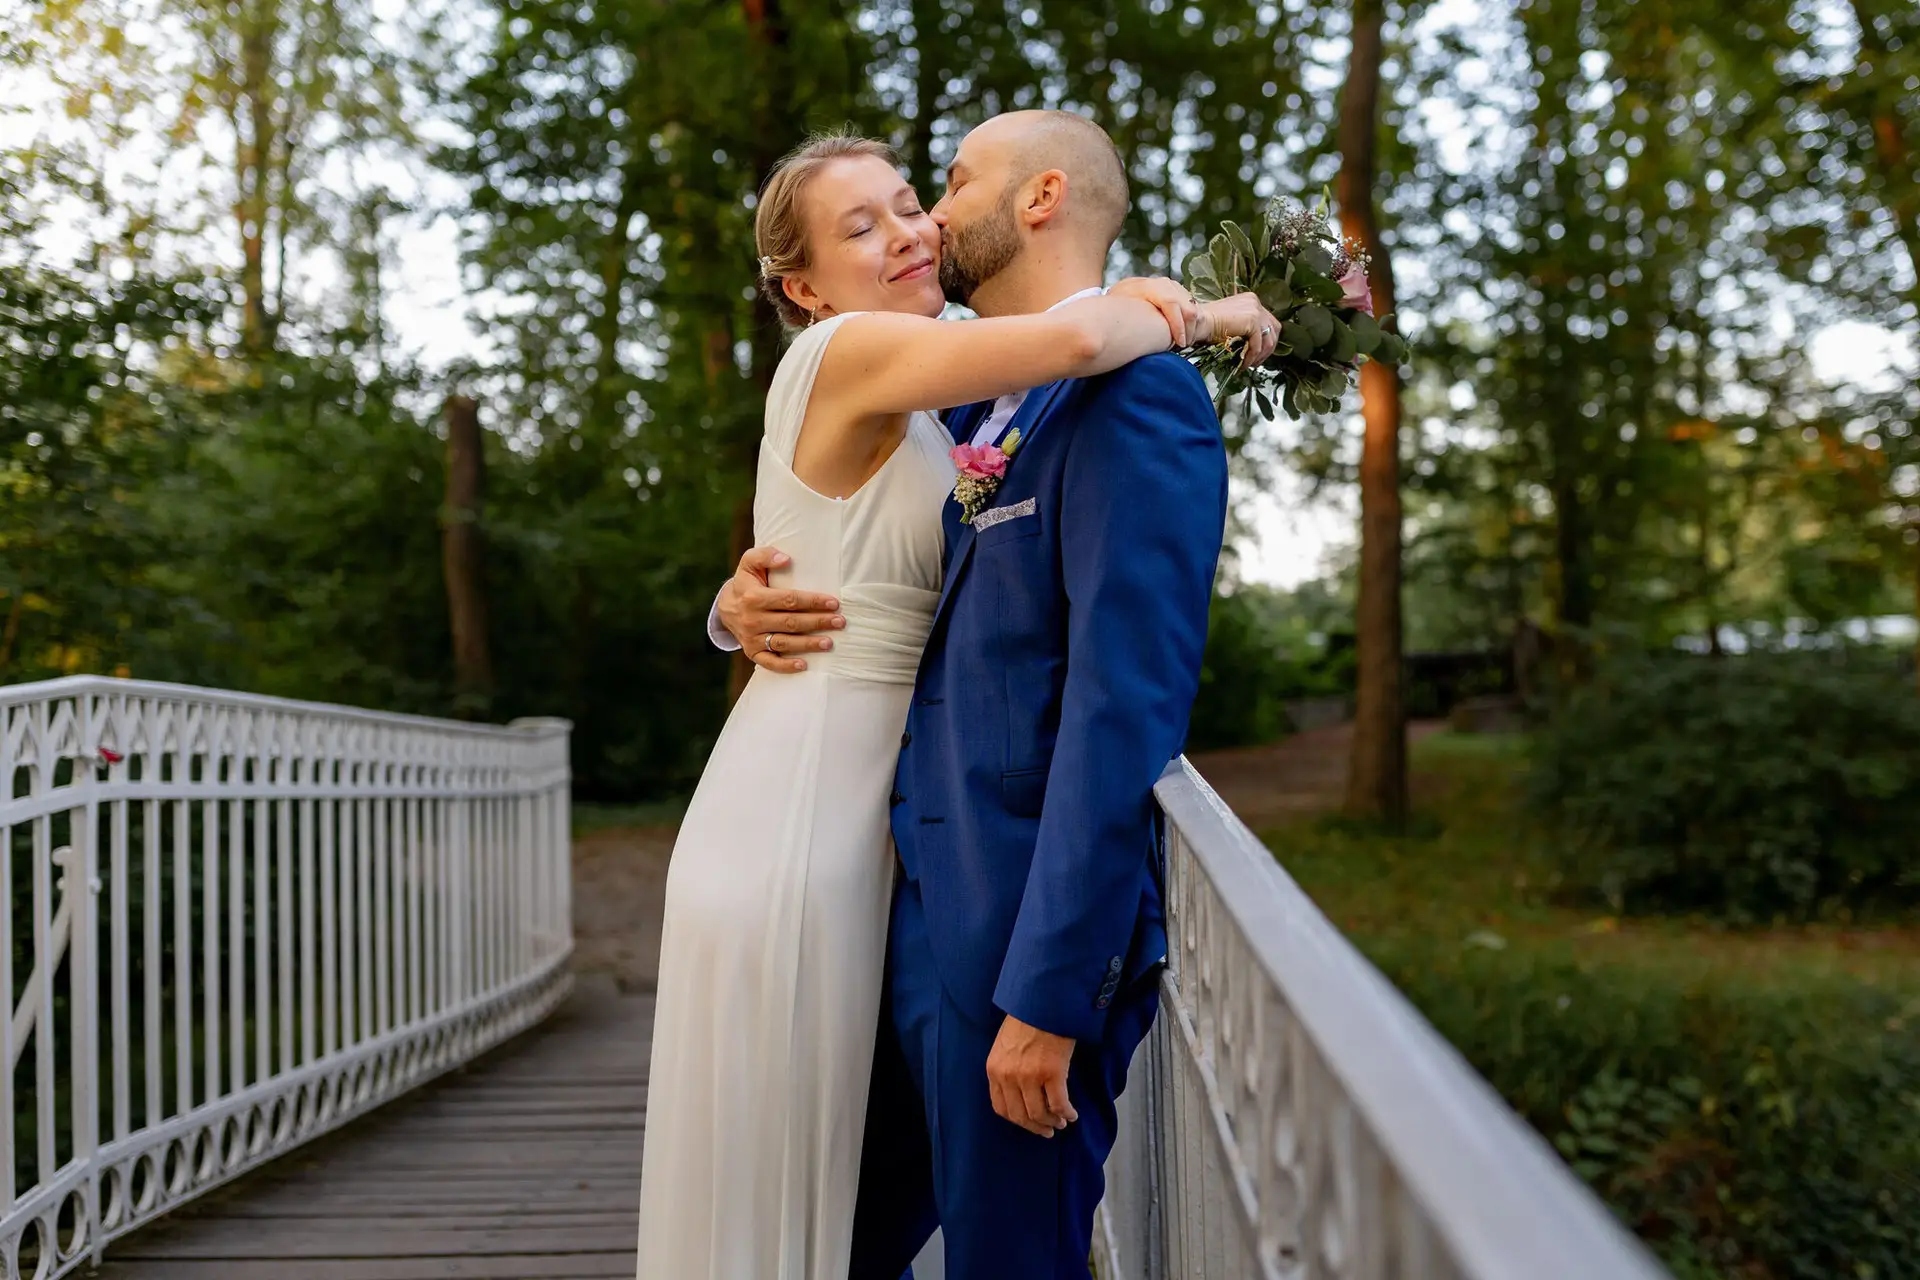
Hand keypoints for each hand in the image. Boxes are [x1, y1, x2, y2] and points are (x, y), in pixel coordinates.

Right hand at [717, 545, 844, 673]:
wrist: (725, 607)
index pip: (789, 600)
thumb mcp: (750, 563)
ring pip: (784, 643)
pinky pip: (769, 663)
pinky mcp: (752, 653)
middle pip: (791, 623)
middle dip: (817, 622)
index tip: (833, 603)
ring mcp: (752, 639)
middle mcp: (753, 620)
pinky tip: (804, 665)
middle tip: (840, 622)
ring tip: (829, 643)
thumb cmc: (747, 582)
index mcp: (754, 597)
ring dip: (808, 644)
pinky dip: (786, 666)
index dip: (812, 601)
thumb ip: (765, 555)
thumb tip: (786, 559)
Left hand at [985, 1014, 1077, 1137]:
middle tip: (1048, 1131)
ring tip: (1062, 1122)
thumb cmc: (1027, 1019)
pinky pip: (1058, 1104)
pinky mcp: (1051, 1073)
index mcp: (994, 1069)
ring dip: (1052, 1122)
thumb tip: (1020, 1090)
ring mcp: (1029, 1076)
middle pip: (1020, 1115)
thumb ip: (1007, 1068)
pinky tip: (1072, 1114)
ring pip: (1039, 1114)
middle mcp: (1008, 1076)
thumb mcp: (1005, 1045)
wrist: (1043, 1001)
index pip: (1001, 1107)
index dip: (1017, 1120)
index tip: (1028, 1123)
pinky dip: (1066, 1113)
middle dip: (1035, 1127)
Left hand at [1108, 276, 1198, 347]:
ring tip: (1181, 343)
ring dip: (1190, 329)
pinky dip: (1190, 324)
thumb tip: (1132, 333)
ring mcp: (1173, 287)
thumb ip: (1126, 315)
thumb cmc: (1120, 304)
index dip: (1178, 325)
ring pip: (1193, 309)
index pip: (1171, 303)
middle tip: (1181, 346)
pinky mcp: (1179, 291)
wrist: (1124, 290)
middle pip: (1187, 308)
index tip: (1179, 343)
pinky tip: (1181, 335)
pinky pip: (1192, 308)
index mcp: (1148, 287)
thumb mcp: (1118, 308)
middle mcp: (1164, 284)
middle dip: (1189, 331)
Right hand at [1194, 293, 1280, 368]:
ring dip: (1260, 356)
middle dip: (1267, 349)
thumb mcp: (1232, 322)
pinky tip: (1243, 363)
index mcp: (1251, 300)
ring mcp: (1255, 310)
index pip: (1268, 322)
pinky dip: (1252, 357)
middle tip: (1256, 361)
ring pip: (1269, 339)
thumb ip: (1245, 327)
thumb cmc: (1207, 324)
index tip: (1257, 353)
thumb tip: (1255, 343)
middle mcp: (1255, 302)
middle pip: (1274, 329)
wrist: (1198, 322)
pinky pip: (1258, 345)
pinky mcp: (1252, 320)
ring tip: (1249, 364)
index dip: (1266, 340)